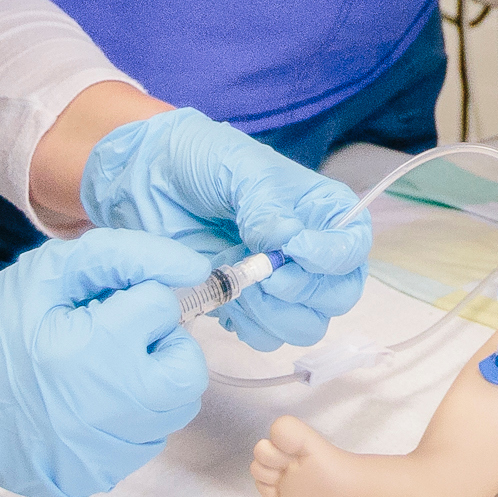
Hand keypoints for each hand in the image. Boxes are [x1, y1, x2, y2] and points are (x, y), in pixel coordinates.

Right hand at [0, 229, 210, 496]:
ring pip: (168, 413)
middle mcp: (105, 414)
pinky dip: (124, 421)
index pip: (165, 311)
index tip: (107, 305)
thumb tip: (191, 268)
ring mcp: (99, 455)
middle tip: (119, 337)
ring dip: (148, 385)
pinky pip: (137, 445)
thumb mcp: (50, 271)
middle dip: (163, 347)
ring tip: (96, 370)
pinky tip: (82, 404)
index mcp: (93, 353)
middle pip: (186, 374)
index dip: (139, 300)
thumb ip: (127, 257)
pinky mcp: (89, 479)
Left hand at [80, 107, 372, 348]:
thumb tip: (287, 240)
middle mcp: (309, 251)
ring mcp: (278, 282)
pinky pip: (266, 337)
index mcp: (320, 210)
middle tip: (264, 276)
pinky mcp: (245, 306)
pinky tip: (224, 296)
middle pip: (339, 295)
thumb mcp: (235, 166)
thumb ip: (265, 203)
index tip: (295, 252)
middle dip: (304, 292)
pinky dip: (248, 326)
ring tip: (238, 283)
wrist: (144, 179)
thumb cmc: (197, 159)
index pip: (353, 247)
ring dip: (274, 314)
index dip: (333, 258)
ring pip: (306, 325)